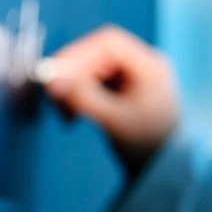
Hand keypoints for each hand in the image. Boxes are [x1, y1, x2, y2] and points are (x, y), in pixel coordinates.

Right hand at [43, 25, 179, 178]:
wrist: (160, 169)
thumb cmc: (146, 143)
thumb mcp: (113, 120)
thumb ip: (82, 98)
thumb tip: (51, 83)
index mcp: (148, 65)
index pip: (107, 42)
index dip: (77, 53)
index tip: (55, 73)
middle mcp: (139, 65)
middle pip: (94, 55)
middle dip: (70, 76)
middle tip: (53, 97)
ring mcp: (128, 77)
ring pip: (87, 70)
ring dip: (69, 89)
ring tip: (64, 114)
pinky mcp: (117, 90)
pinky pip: (88, 84)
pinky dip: (75, 97)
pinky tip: (71, 116)